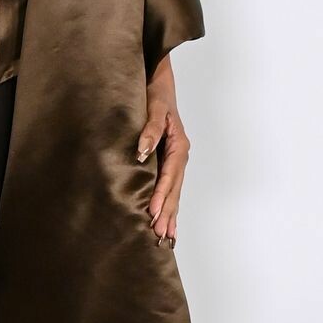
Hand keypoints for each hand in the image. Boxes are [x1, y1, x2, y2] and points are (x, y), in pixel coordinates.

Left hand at [137, 53, 188, 247]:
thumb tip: (142, 150)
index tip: (152, 212)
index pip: (169, 176)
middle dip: (167, 213)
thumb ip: (150, 129)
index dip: (161, 195)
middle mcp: (180, 156)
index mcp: (178, 145)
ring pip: (174, 193)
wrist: (159, 84)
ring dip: (169, 215)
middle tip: (160, 235)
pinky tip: (165, 222)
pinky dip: (167, 205)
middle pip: (174, 190)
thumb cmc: (156, 95)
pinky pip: (169, 188)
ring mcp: (175, 161)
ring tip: (166, 238)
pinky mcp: (168, 163)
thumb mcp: (154, 108)